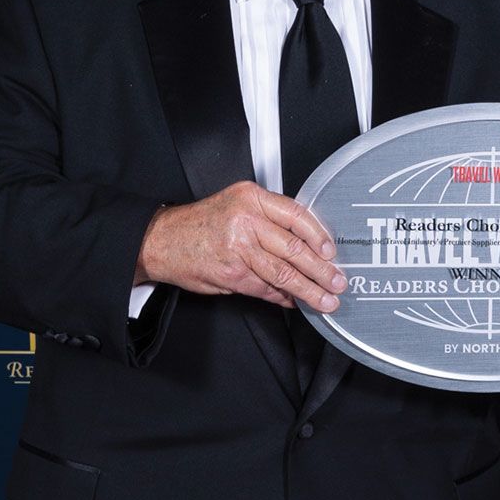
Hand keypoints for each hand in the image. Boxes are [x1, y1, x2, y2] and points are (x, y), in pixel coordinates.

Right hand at [137, 183, 346, 310]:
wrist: (161, 240)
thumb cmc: (200, 224)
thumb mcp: (236, 206)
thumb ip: (268, 220)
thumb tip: (304, 245)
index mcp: (251, 197)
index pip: (297, 215)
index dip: (319, 236)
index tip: (332, 252)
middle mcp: (247, 220)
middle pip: (295, 248)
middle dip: (321, 270)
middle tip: (337, 282)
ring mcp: (240, 248)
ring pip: (284, 272)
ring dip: (309, 290)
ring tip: (325, 300)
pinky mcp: (233, 274)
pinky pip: (265, 288)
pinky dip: (283, 297)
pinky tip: (295, 302)